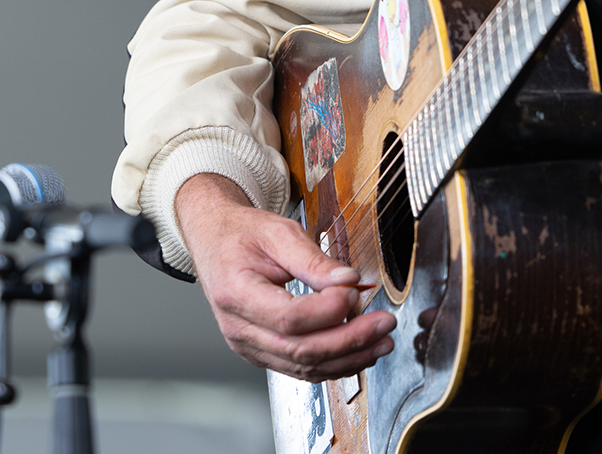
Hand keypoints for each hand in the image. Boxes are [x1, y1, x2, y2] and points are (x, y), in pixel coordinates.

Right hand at [175, 173, 395, 380]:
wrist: (216, 243)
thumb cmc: (245, 235)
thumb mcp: (279, 232)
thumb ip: (313, 259)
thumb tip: (348, 279)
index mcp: (237, 293)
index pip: (287, 317)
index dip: (326, 311)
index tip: (356, 292)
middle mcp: (239, 329)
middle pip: (299, 349)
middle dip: (349, 340)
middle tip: (384, 323)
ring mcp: (249, 345)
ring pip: (302, 367)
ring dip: (348, 359)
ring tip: (382, 342)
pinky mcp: (262, 352)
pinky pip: (299, 368)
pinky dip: (333, 364)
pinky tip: (360, 353)